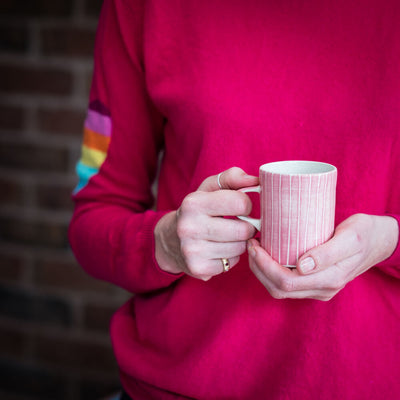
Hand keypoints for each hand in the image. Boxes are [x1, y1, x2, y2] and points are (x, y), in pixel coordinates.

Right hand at [154, 167, 258, 279]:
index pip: (241, 203)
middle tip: (240, 224)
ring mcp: (193, 250)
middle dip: (247, 226)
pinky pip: (232, 263)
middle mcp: (190, 227)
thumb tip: (256, 181)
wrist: (169, 239)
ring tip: (228, 236)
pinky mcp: (199, 268)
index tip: (240, 207)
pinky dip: (231, 257)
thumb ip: (232, 178)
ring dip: (240, 242)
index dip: (246, 204)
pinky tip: (220, 249)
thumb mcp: (209, 188)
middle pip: (244, 229)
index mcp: (193, 203)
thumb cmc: (197, 210)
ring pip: (240, 248)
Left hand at [248, 213, 398, 300]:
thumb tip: (302, 266)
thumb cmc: (365, 234)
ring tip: (255, 248)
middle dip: (258, 268)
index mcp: (329, 280)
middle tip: (251, 243)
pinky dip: (271, 272)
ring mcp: (318, 288)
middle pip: (278, 288)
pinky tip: (267, 255)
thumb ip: (328, 253)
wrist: (379, 240)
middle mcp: (322, 289)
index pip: (286, 282)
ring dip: (262, 271)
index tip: (255, 244)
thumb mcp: (351, 237)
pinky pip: (287, 284)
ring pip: (280, 289)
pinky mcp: (315, 282)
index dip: (264, 265)